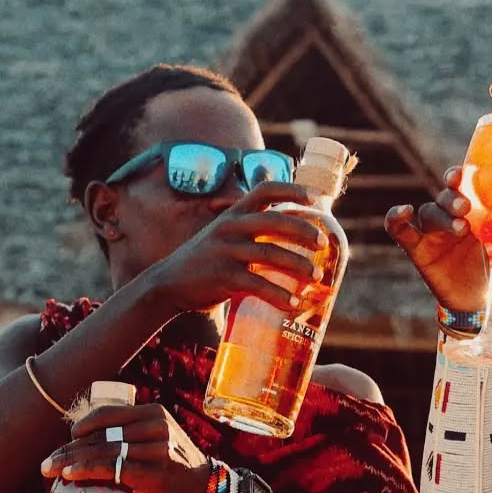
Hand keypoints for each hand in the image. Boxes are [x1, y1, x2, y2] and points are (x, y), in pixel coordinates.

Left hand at [40, 401, 208, 492]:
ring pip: (103, 451)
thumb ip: (131, 434)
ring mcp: (156, 450)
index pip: (109, 414)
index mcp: (154, 413)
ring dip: (70, 461)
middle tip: (47, 463)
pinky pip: (113, 468)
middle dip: (69, 449)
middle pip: (101, 435)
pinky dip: (87, 470)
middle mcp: (156, 427)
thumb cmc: (172, 467)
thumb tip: (87, 443)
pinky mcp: (154, 472)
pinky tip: (70, 475)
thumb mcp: (157, 439)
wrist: (203, 492)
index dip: (83, 426)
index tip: (68, 439)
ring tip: (50, 470)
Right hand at [143, 182, 324, 315]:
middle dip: (303, 231)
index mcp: (233, 213)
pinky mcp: (222, 276)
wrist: (168, 284)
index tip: (315, 197)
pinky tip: (294, 303)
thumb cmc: (207, 262)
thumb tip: (293, 239)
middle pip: (274, 221)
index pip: (264, 189)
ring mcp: (225, 251)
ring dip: (298, 266)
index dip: (291, 190)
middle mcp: (229, 226)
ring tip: (317, 277)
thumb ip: (251, 234)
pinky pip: (257, 284)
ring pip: (270, 254)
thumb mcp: (225, 237)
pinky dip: (279, 295)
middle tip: (323, 244)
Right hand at [385, 167, 491, 314]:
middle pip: (445, 194)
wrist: (488, 311)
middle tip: (465, 206)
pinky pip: (399, 230)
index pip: (464, 183)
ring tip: (460, 230)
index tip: (465, 173)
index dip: (460, 174)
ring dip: (440, 215)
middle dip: (452, 195)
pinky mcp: (420, 252)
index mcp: (477, 212)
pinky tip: (403, 213)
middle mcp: (454, 219)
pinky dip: (396, 217)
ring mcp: (435, 235)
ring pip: (429, 211)